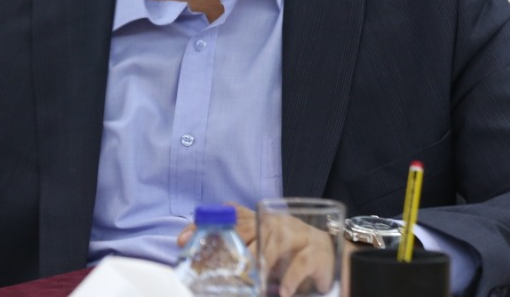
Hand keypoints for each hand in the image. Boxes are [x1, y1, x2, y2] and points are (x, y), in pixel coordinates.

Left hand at [177, 203, 337, 296]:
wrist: (328, 252)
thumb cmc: (288, 249)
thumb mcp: (259, 242)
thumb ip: (234, 240)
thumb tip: (194, 244)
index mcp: (258, 218)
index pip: (226, 219)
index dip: (203, 226)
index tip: (181, 240)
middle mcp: (274, 222)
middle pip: (247, 230)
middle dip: (228, 249)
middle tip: (216, 269)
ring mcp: (295, 236)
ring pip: (272, 247)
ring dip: (259, 266)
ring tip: (251, 282)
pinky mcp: (314, 253)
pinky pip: (299, 265)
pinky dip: (289, 280)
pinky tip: (282, 293)